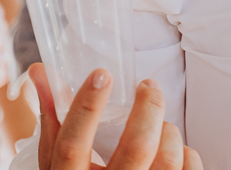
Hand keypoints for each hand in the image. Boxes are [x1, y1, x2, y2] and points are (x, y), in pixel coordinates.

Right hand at [30, 63, 201, 169]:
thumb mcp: (57, 162)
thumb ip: (53, 117)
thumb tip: (41, 71)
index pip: (72, 145)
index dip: (87, 108)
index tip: (102, 74)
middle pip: (136, 147)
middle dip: (148, 107)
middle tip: (148, 86)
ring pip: (168, 156)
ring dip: (167, 130)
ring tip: (158, 125)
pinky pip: (189, 169)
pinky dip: (187, 153)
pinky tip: (173, 150)